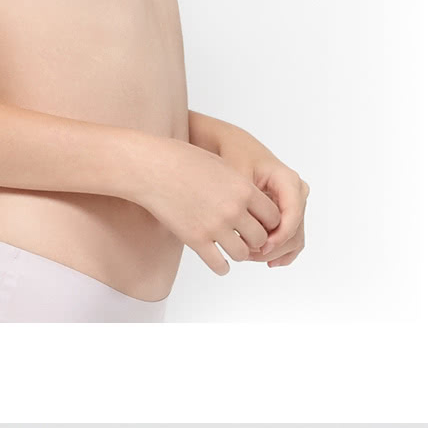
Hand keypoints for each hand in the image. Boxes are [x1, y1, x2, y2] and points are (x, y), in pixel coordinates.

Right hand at [141, 138, 281, 276]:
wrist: (153, 168)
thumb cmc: (185, 161)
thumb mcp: (223, 167)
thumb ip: (242, 188)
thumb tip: (254, 206)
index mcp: (244, 189)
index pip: (274, 217)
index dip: (269, 222)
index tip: (260, 222)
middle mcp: (233, 210)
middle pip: (261, 238)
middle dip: (256, 239)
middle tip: (246, 237)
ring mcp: (214, 227)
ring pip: (243, 254)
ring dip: (239, 252)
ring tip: (232, 247)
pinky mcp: (195, 240)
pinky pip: (219, 265)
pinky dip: (222, 266)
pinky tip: (219, 261)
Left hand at [209, 124, 308, 268]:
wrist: (236, 148)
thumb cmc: (235, 158)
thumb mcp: (237, 176)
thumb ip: (246, 204)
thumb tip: (250, 236)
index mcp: (288, 180)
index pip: (293, 213)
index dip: (280, 235)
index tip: (261, 247)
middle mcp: (297, 192)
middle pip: (295, 229)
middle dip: (274, 247)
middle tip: (249, 255)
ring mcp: (296, 203)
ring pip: (295, 237)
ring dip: (275, 251)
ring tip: (250, 256)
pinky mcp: (290, 213)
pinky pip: (293, 237)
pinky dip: (282, 251)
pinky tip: (268, 261)